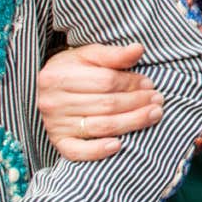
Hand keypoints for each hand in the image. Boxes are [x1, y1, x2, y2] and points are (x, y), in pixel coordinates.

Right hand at [37, 41, 161, 160]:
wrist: (43, 88)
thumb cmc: (71, 69)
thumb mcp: (88, 55)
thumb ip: (113, 54)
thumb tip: (138, 49)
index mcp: (60, 76)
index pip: (105, 82)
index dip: (131, 83)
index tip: (150, 85)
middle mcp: (54, 102)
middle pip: (106, 105)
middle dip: (137, 103)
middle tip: (158, 101)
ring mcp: (55, 124)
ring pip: (100, 126)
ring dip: (131, 122)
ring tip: (153, 115)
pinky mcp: (58, 142)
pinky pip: (77, 151)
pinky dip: (98, 150)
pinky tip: (119, 145)